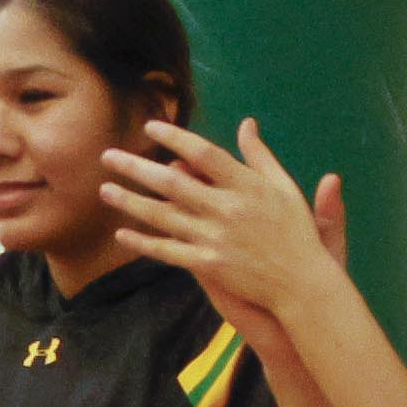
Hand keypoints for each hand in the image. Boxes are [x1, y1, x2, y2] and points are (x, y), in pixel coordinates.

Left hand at [100, 119, 347, 322]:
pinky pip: (168, 251)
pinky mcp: (208, 264)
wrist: (301, 283)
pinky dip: (143, 243)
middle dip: (136, 168)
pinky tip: (122, 234)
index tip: (150, 128)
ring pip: (163, 216)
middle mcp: (226, 209)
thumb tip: (247, 123)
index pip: (204, 154)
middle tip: (107, 156)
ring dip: (131, 202)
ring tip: (105, 190)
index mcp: (246, 185)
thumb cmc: (296, 232)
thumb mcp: (284, 187)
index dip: (175, 138)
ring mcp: (215, 238)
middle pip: (172, 183)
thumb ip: (260, 156)